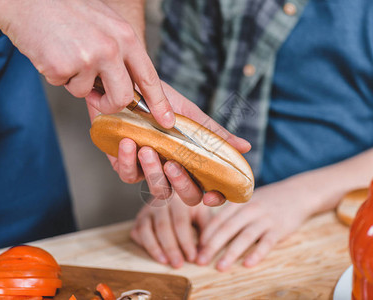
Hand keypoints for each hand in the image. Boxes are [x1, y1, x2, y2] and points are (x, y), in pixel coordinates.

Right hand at [0, 0, 173, 126]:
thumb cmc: (68, 10)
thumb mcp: (107, 24)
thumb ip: (121, 52)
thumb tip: (130, 85)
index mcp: (126, 37)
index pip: (149, 77)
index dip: (159, 103)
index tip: (166, 121)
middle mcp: (111, 48)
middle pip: (122, 98)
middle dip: (109, 104)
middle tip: (97, 96)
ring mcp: (87, 58)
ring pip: (88, 94)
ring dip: (76, 82)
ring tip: (67, 55)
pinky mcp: (62, 67)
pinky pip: (64, 86)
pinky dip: (56, 76)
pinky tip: (52, 53)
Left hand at [87, 81, 250, 206]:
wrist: (128, 87)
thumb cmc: (162, 102)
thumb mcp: (191, 116)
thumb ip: (214, 134)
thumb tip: (245, 147)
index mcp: (194, 162)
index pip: (210, 189)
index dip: (215, 199)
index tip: (212, 195)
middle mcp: (176, 171)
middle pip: (187, 197)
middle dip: (182, 185)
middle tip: (173, 165)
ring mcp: (152, 171)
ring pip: (158, 190)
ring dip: (153, 172)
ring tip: (147, 149)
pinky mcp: (127, 167)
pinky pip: (129, 176)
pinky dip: (128, 161)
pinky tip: (128, 143)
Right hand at [130, 193, 211, 267]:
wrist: (175, 192)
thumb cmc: (191, 206)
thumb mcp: (202, 213)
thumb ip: (205, 231)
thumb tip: (203, 256)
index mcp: (178, 199)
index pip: (180, 222)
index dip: (186, 242)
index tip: (192, 258)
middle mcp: (160, 203)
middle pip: (163, 227)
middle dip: (171, 248)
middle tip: (178, 265)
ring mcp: (147, 210)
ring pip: (146, 230)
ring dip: (154, 248)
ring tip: (165, 262)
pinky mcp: (139, 218)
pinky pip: (137, 233)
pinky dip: (143, 245)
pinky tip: (155, 255)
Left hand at [196, 178, 313, 270]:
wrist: (297, 193)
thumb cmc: (267, 200)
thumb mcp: (247, 199)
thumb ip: (230, 212)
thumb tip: (209, 230)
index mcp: (240, 202)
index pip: (218, 219)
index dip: (206, 234)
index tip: (196, 248)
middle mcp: (251, 209)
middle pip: (228, 228)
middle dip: (212, 246)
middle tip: (200, 260)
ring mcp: (266, 218)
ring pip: (245, 236)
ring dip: (231, 253)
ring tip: (220, 267)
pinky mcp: (280, 228)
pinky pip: (267, 242)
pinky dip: (257, 253)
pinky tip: (248, 264)